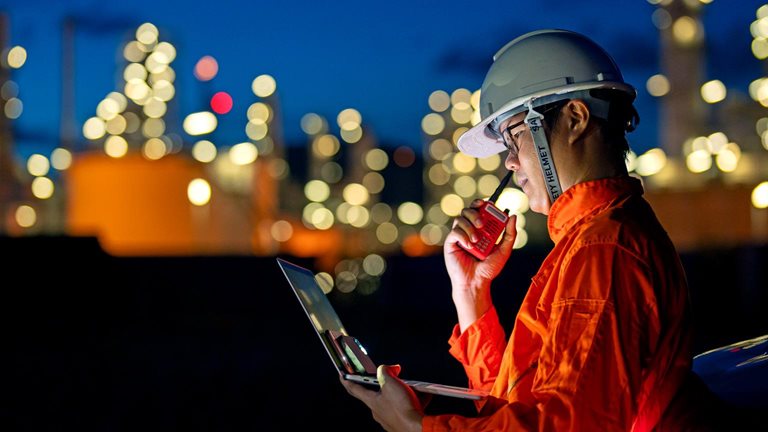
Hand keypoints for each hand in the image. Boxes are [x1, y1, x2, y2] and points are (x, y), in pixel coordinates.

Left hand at [340, 365, 423, 431]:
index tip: (342, 375)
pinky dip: (414, 400)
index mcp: (372, 401)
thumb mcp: (391, 382)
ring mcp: (390, 418)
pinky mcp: (402, 422)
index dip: (347, 381)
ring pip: (395, 400)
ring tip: (413, 388)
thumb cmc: (402, 408)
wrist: (418, 428)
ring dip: (404, 392)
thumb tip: (392, 368)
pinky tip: (423, 396)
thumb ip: (386, 370)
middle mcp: (379, 411)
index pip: (354, 389)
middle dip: (388, 383)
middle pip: (379, 393)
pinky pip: (407, 407)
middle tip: (396, 375)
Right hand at [444, 200, 516, 329]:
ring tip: (476, 240)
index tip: (487, 204)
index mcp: (480, 229)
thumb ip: (510, 234)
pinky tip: (469, 246)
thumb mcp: (504, 250)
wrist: (476, 283)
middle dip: (474, 213)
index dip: (481, 203)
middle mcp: (468, 230)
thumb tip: (513, 216)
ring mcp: (459, 236)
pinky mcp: (450, 243)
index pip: (478, 210)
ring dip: (469, 226)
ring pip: (459, 219)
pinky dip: (462, 236)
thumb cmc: (489, 268)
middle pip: (467, 210)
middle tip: (481, 223)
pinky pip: (454, 232)